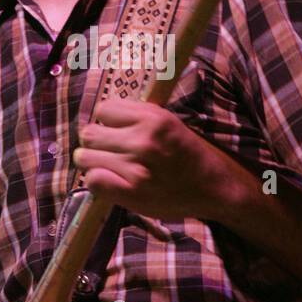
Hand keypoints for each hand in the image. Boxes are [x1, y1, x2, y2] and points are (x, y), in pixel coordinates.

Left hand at [72, 98, 240, 221]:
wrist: (215, 187)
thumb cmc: (190, 154)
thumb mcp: (169, 123)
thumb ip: (138, 117)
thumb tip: (102, 115)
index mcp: (153, 117)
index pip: (103, 110)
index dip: (107, 122)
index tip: (115, 131)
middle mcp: (143, 139)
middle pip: (89, 134)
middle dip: (96, 143)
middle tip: (109, 152)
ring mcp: (136, 167)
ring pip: (85, 157)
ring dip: (94, 163)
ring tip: (109, 168)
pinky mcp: (132, 192)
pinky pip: (93, 180)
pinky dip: (97, 181)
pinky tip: (110, 182)